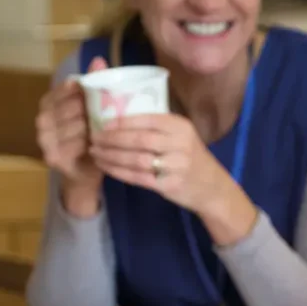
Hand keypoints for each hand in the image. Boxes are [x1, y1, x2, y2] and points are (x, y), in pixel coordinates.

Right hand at [36, 56, 106, 212]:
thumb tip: (99, 59)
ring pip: (71, 126)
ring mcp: (44, 138)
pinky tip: (96, 145)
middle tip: (107, 116)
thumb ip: (96, 84)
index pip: (64, 88)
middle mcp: (43, 118)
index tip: (100, 95)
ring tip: (104, 130)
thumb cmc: (93, 134)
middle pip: (68, 107)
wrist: (88, 169)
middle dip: (90, 111)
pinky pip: (71, 146)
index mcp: (50, 102)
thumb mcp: (97, 109)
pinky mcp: (51, 156)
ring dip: (91, 128)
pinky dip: (86, 145)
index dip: (83, 91)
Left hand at [89, 112, 233, 213]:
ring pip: (135, 159)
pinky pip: (137, 177)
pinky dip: (118, 172)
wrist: (213, 188)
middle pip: (139, 139)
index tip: (102, 123)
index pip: (147, 119)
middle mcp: (180, 144)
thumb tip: (119, 118)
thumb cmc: (191, 158)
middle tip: (94, 139)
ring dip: (111, 156)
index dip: (122, 121)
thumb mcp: (182, 137)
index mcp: (181, 127)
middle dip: (112, 139)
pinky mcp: (169, 184)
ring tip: (95, 153)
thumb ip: (158, 128)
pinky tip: (106, 167)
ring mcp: (176, 166)